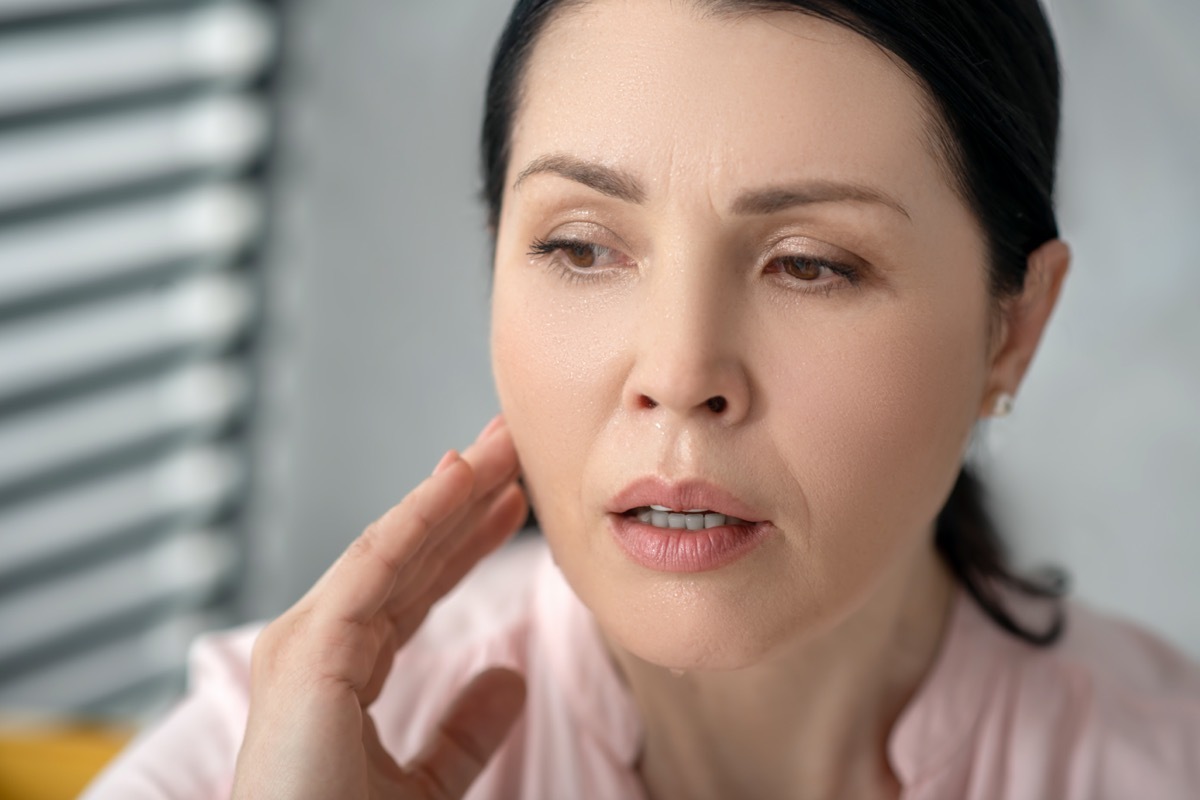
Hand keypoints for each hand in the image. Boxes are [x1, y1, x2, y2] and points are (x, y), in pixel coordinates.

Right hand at [231, 415, 529, 799]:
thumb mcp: (426, 787)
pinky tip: (460, 476)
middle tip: (508, 444)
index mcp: (338, 670)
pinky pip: (376, 565)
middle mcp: (316, 645)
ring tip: (500, 442)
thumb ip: (463, 734)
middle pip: (404, 554)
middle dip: (461, 497)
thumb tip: (509, 681)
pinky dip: (419, 515)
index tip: (511, 501)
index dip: (463, 539)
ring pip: (393, 545)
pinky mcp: (310, 649)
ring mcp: (306, 642)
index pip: (412, 587)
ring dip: (450, 489)